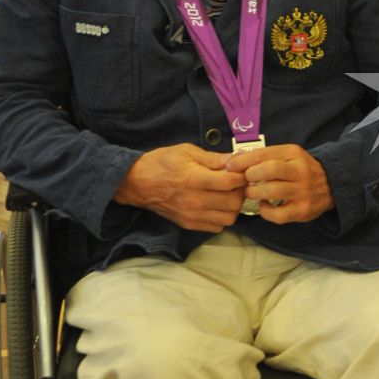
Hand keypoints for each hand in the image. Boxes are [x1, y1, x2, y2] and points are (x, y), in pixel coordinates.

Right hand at [114, 144, 246, 232]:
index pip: (231, 182)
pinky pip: (217, 227)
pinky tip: (216, 205)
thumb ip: (214, 159)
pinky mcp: (189, 224)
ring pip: (229, 219)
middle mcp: (196, 201)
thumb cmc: (162, 162)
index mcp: (196, 179)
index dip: (242, 176)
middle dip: (240, 192)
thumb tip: (238, 160)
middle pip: (234, 203)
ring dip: (233, 207)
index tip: (242, 171)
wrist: (136, 182)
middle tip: (236, 183)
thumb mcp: (188, 152)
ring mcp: (192, 216)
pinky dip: (221, 218)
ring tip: (227, 195)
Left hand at [241, 144, 333, 222]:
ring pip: (271, 191)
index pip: (264, 154)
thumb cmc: (301, 169)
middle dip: (250, 176)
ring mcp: (302, 192)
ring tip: (252, 192)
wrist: (332, 185)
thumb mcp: (288, 156)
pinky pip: (278, 214)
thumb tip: (234, 159)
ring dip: (254, 193)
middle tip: (245, 181)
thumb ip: (264, 157)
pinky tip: (264, 205)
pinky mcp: (302, 210)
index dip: (243, 161)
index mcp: (294, 154)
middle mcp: (300, 171)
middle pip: (269, 170)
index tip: (230, 166)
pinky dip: (265, 211)